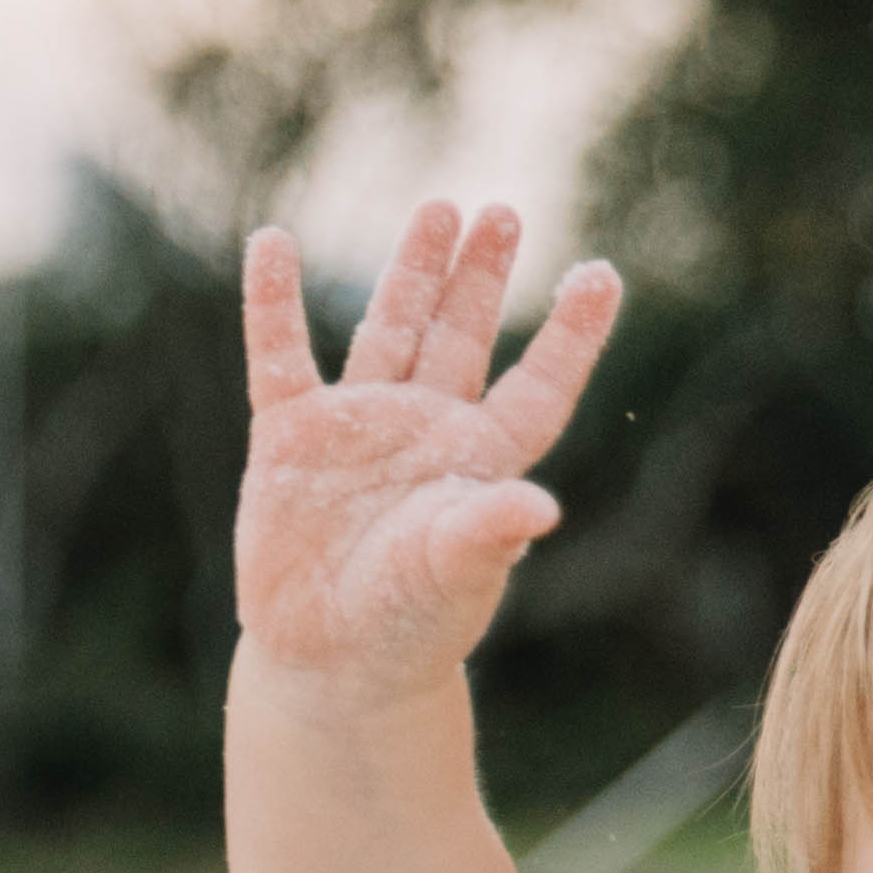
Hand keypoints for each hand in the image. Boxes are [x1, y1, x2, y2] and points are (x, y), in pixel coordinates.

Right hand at [232, 200, 619, 699]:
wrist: (328, 662)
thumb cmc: (408, 624)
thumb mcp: (455, 575)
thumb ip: (487, 530)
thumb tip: (539, 509)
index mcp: (481, 460)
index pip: (538, 385)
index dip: (570, 334)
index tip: (601, 273)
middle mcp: (425, 430)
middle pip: (462, 337)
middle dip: (482, 277)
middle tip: (504, 212)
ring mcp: (356, 427)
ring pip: (390, 330)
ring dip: (412, 272)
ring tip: (440, 210)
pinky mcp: (289, 439)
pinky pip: (279, 357)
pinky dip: (272, 303)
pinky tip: (271, 244)